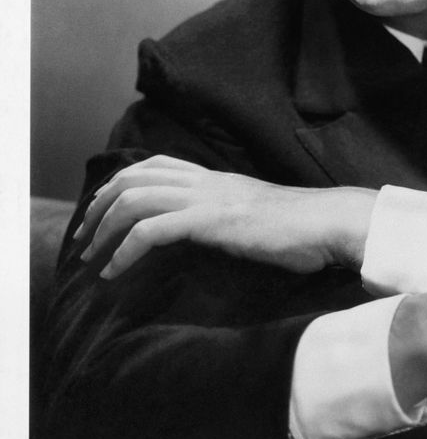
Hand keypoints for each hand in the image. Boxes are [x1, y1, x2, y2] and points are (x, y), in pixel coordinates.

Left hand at [74, 155, 376, 277]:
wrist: (331, 223)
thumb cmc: (305, 230)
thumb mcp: (258, 218)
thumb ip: (233, 219)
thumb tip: (218, 236)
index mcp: (216, 180)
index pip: (154, 166)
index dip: (120, 186)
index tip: (103, 217)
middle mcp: (207, 182)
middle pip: (133, 177)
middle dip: (99, 207)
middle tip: (84, 240)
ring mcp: (208, 198)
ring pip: (134, 198)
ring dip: (104, 229)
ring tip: (92, 259)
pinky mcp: (211, 221)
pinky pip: (151, 230)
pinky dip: (124, 251)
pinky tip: (116, 273)